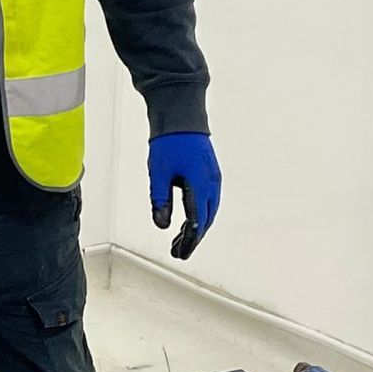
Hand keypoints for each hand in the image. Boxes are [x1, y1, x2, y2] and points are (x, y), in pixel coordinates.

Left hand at [149, 132, 220, 259]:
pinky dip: (200, 215)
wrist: (182, 117)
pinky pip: (209, 201)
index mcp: (200, 186)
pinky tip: (189, 221)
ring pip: (208, 212)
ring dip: (197, 228)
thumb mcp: (158, 174)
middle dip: (192, 238)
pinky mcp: (211, 174)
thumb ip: (160, 201)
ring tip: (181, 240)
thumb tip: (162, 225)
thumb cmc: (169, 143)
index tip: (180, 254)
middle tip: (179, 252)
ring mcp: (213, 179)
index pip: (196, 223)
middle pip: (205, 220)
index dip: (189, 241)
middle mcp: (211, 184)